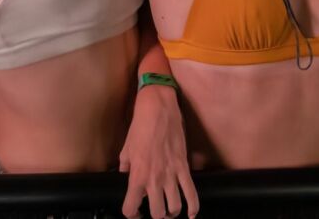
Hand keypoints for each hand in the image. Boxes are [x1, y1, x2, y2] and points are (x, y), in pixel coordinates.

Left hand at [120, 86, 198, 218]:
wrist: (157, 110)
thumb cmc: (139, 128)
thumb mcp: (126, 150)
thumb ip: (125, 168)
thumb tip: (125, 176)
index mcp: (137, 176)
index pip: (131, 208)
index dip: (132, 215)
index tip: (135, 213)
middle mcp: (154, 180)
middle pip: (157, 213)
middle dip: (156, 216)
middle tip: (155, 211)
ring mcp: (171, 175)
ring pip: (174, 207)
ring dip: (172, 213)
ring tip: (170, 210)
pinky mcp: (184, 168)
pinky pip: (191, 193)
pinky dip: (193, 207)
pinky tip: (192, 214)